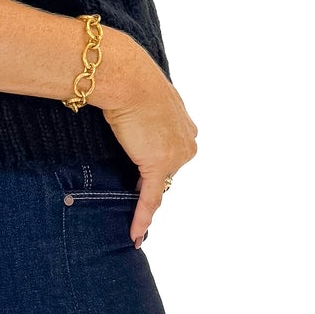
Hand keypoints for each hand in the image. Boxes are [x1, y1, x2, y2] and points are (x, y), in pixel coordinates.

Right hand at [93, 30, 197, 244]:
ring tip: (131, 215)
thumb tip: (131, 122)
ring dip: (142, 198)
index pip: (171, 155)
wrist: (127, 78)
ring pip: (157, 185)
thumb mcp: (144, 99)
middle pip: (166, 172)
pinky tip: (135, 235)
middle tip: (129, 192)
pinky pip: (150, 198)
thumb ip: (145, 117)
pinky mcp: (157, 165)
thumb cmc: (130, 80)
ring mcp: (175, 155)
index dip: (156, 168)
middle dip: (148, 181)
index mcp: (186, 126)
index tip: (145, 181)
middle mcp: (187, 142)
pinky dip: (142, 218)